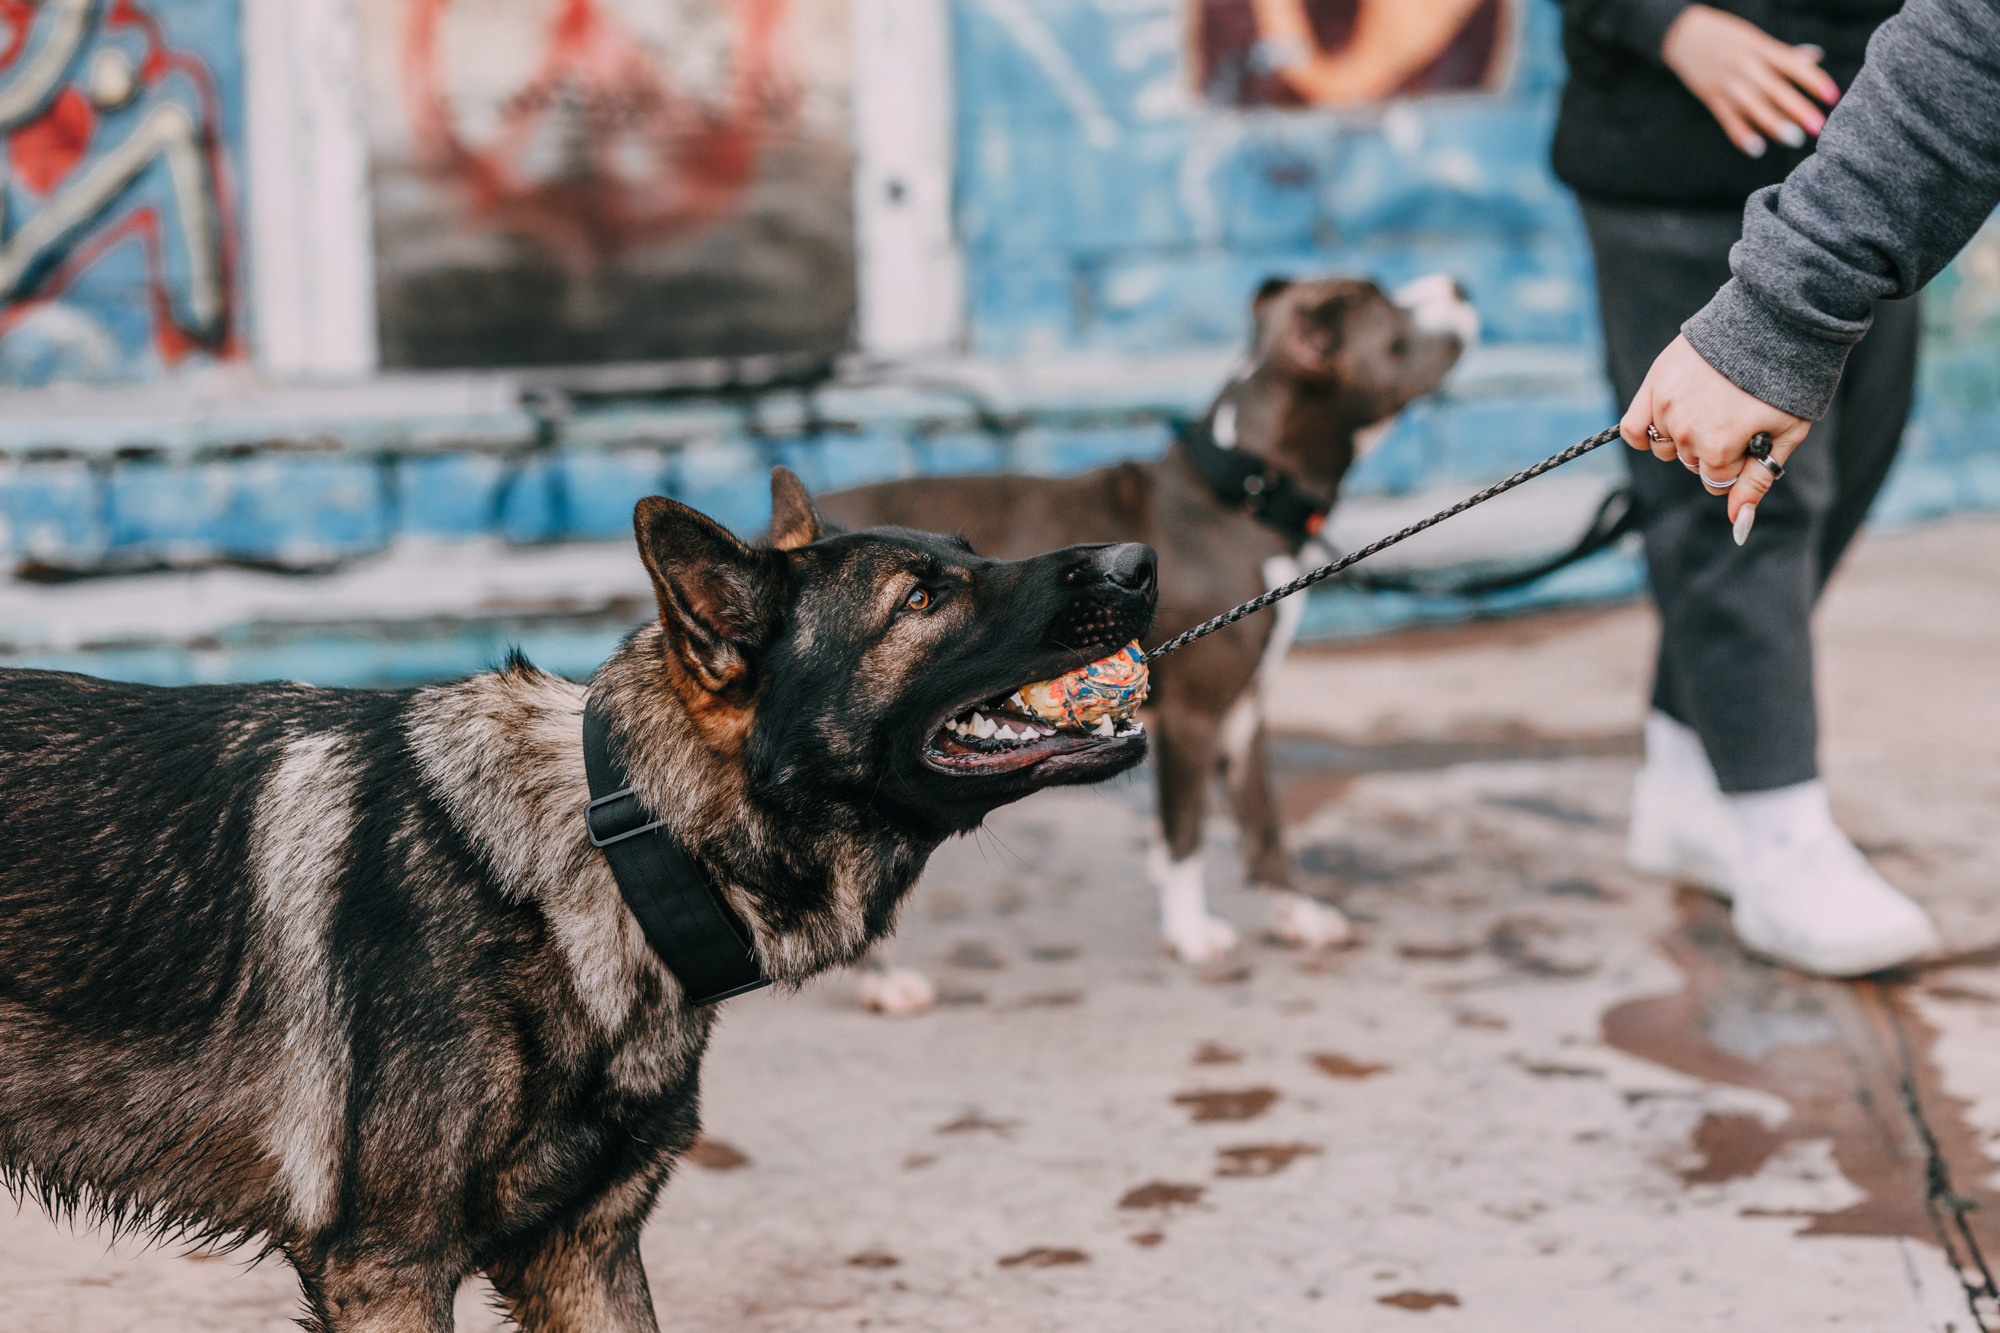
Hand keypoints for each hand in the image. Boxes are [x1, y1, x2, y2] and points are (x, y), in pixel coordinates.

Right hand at [1620, 335, 1811, 536]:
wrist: (1775, 322)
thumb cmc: (1787, 382)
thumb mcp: (1784, 436)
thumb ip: (1756, 482)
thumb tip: (1737, 525)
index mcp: (1718, 449)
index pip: (1716, 481)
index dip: (1736, 465)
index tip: (1750, 440)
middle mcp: (1686, 431)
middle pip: (1690, 463)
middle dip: (1712, 451)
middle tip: (1735, 418)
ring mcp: (1667, 407)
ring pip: (1665, 447)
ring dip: (1683, 438)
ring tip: (1710, 408)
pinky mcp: (1655, 384)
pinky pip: (1633, 427)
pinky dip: (1644, 434)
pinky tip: (1665, 426)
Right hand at [1661, 5, 1839, 157]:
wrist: (1683, 34)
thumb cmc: (1725, 36)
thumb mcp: (1755, 38)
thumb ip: (1783, 53)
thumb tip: (1816, 57)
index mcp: (1760, 47)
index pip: (1792, 64)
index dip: (1813, 80)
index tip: (1832, 96)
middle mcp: (1745, 65)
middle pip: (1775, 89)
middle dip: (1797, 108)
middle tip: (1818, 126)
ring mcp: (1726, 82)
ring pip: (1753, 106)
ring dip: (1773, 124)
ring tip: (1794, 140)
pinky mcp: (1710, 97)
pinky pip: (1727, 119)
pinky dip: (1741, 134)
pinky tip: (1757, 149)